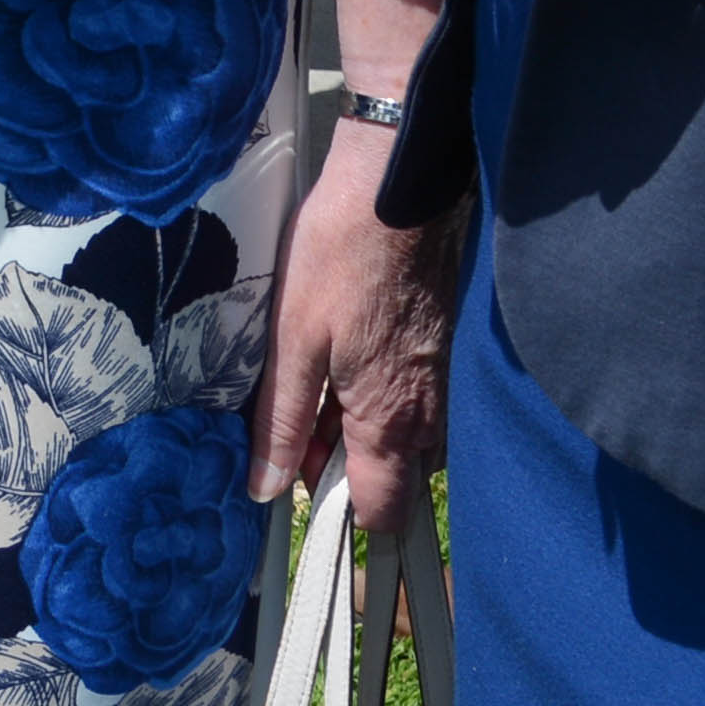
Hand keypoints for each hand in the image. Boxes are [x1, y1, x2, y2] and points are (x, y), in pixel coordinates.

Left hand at [248, 127, 452, 532]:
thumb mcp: (292, 340)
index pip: (385, 513)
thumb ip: (283, 422)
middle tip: (293, 429)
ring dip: (354, 433)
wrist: (395, 190)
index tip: (298, 486)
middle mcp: (427, 414)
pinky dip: (372, 400)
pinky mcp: (437, 353)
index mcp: (391, 421)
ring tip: (307, 389)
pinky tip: (334, 363)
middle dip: (342, 470)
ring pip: (399, 440)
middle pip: (392, 479)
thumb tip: (266, 487)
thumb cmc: (341, 257)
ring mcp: (438, 383)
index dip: (340, 515)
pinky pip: (408, 403)